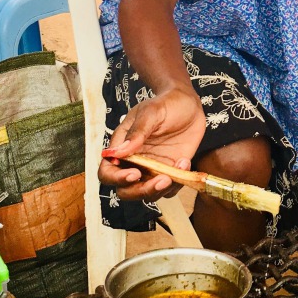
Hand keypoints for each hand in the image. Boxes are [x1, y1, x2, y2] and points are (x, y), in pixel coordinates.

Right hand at [99, 87, 206, 203]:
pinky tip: (184, 163)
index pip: (108, 171)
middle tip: (161, 180)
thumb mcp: (151, 112)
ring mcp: (153, 168)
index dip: (117, 178)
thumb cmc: (166, 103)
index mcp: (123, 147)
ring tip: (177, 171)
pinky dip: (177, 185)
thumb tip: (117, 153)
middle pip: (126, 190)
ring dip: (161, 190)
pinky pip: (169, 189)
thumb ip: (136, 133)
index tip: (135, 174)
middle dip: (141, 191)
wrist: (189, 104)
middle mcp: (135, 162)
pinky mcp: (170, 171)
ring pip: (148, 194)